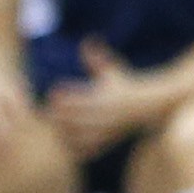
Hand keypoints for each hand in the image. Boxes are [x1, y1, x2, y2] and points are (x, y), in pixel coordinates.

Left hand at [43, 42, 150, 158]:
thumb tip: (86, 41)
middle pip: (71, 119)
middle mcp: (104, 116)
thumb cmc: (125, 85)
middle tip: (46, 110)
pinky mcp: (105, 144)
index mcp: (104, 97)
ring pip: (75, 137)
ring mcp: (104, 132)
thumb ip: (97, 58)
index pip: (75, 99)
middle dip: (56, 115)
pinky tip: (67, 139)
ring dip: (62, 132)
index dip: (60, 96)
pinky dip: (72, 148)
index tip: (53, 92)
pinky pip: (83, 151)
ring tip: (55, 125)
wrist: (147, 107)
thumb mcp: (112, 70)